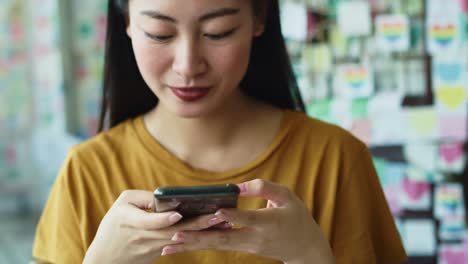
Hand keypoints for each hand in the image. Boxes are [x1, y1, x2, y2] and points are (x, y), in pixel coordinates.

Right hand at [83, 190, 229, 263]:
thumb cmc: (114, 226)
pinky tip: (215, 232)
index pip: (150, 221)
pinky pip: (182, 244)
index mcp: (131, 220)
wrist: (105, 259)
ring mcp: (153, 247)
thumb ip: (145, 198)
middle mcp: (144, 236)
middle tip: (218, 215)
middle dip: (198, 223)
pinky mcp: (160, 253)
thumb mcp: (122, 205)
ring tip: (224, 222)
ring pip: (183, 239)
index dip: (164, 219)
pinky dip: (198, 238)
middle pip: (175, 231)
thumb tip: (169, 195)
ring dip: (204, 231)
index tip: (178, 214)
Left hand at [161, 179, 334, 262]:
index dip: (233, 216)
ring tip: (169, 246)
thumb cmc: (297, 218)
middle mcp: (254, 238)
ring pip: (217, 246)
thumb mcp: (288, 197)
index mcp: (268, 223)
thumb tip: (238, 187)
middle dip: (198, 237)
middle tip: (174, 235)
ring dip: (193, 245)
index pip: (248, 219)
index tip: (216, 213)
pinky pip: (219, 246)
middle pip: (223, 239)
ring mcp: (247, 246)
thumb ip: (265, 189)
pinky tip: (183, 245)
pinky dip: (200, 245)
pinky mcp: (242, 248)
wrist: (305, 248)